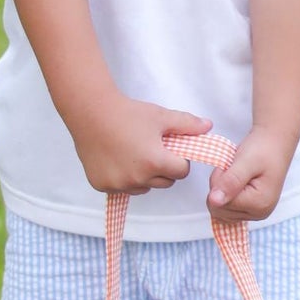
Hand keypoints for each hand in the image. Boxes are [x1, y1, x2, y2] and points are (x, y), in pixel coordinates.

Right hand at [69, 94, 210, 196]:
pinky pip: (122, 188)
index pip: (181, 172)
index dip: (179, 159)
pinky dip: (123, 178)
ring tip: (134, 153)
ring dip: (144, 176)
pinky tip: (117, 158)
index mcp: (155, 162)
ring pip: (143, 187)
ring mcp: (118, 184)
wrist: (90, 111)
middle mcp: (137, 178)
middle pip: (165, 183)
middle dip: (163, 169)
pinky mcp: (102, 186)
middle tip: (152, 149)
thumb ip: (187, 124)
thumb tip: (209, 126)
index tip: (169, 147)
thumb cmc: (128, 113)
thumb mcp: (161, 116)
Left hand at [207, 126, 296, 222]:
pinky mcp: (251, 208)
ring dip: (222, 189)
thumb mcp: (246, 161)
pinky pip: (227, 207)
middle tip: (233, 169)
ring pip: (221, 208)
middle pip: (219, 209)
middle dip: (219, 186)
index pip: (220, 204)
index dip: (219, 182)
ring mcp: (255, 212)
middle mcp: (259, 213)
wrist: (275, 140)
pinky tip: (236, 181)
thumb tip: (214, 201)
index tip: (230, 166)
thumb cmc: (264, 148)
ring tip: (236, 173)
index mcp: (259, 204)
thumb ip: (230, 181)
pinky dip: (226, 193)